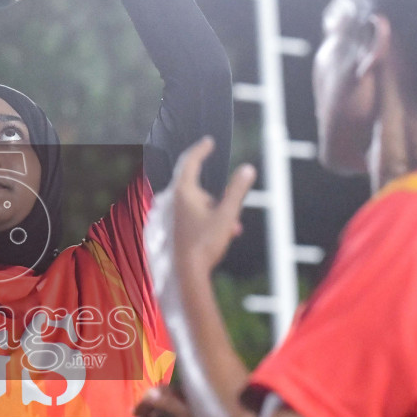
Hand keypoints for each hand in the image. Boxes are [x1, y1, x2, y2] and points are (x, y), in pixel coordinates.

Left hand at [145, 137, 253, 299]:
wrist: (186, 274)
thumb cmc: (205, 244)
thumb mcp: (227, 215)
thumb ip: (237, 191)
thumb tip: (247, 169)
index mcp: (182, 192)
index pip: (189, 161)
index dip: (200, 149)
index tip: (209, 142)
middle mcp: (171, 200)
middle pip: (199, 189)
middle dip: (219, 200)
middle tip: (233, 218)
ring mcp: (169, 215)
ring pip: (198, 206)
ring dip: (216, 214)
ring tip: (232, 230)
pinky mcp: (170, 228)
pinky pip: (191, 217)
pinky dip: (206, 221)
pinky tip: (221, 235)